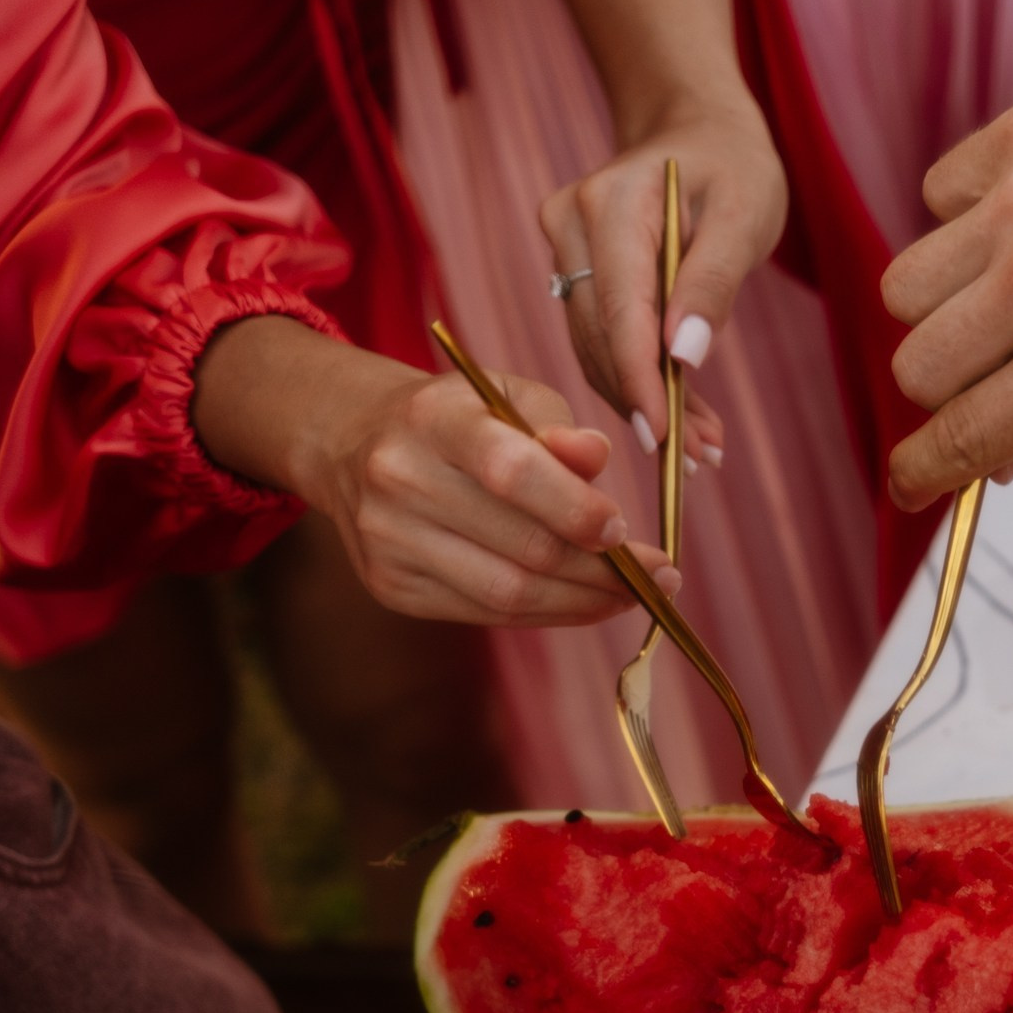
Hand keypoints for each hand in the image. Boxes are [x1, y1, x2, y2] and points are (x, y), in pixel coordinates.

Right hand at [196, 316, 672, 626]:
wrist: (355, 443)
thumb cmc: (460, 419)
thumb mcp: (510, 397)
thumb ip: (559, 427)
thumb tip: (597, 459)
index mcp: (432, 420)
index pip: (512, 472)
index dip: (578, 510)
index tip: (625, 531)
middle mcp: (399, 480)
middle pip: (521, 547)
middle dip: (603, 571)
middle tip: (657, 577)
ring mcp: (387, 541)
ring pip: (508, 593)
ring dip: (584, 602)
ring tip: (631, 594)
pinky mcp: (390, 587)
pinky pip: (486, 614)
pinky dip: (547, 614)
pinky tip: (584, 602)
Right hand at [541, 102, 786, 464]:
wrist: (697, 132)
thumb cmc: (733, 166)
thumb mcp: (746, 213)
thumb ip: (714, 282)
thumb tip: (683, 356)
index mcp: (610, 203)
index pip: (618, 309)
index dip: (638, 379)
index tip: (662, 437)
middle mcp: (570, 225)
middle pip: (602, 337)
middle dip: (647, 404)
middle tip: (698, 461)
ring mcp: (564, 249)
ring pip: (597, 349)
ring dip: (644, 405)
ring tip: (699, 452)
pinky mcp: (572, 273)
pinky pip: (602, 340)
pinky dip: (639, 384)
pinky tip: (680, 422)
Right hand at [880, 42, 1012, 509]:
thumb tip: (1001, 459)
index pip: (962, 438)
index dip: (922, 475)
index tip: (910, 484)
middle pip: (916, 369)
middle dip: (941, 392)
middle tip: (988, 375)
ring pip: (902, 288)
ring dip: (941, 310)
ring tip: (1003, 292)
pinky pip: (938, 197)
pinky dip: (964, 220)